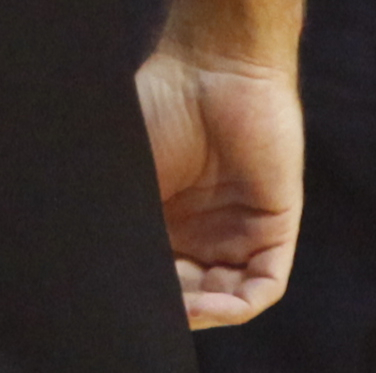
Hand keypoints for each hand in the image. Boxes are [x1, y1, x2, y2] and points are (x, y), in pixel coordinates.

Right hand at [136, 43, 303, 329]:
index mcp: (165, 216)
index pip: (159, 274)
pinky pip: (264, 284)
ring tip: (184, 307)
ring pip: (227, 296)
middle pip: (192, 293)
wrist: (211, 64)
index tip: (124, 293)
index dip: (148, 293)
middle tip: (155, 307)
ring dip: (206, 311)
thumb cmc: (162, 102)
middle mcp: (203, 230)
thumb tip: (101, 266)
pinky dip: (239, 303)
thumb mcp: (131, 170)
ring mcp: (239, 230)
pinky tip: (214, 302)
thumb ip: (127, 220)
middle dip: (176, 307)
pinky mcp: (274, 226)